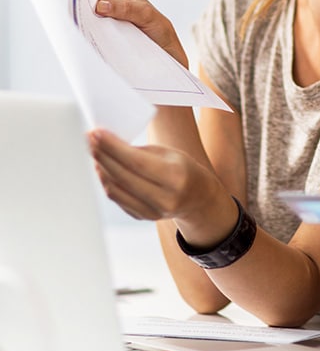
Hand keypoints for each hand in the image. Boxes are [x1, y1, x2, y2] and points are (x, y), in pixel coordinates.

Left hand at [88, 129, 235, 242]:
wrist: (198, 198)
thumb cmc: (182, 168)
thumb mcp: (169, 154)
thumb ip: (140, 152)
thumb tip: (107, 144)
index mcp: (175, 177)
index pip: (136, 161)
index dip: (113, 147)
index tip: (96, 133)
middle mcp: (164, 198)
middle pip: (122, 176)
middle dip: (102, 154)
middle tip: (89, 138)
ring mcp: (152, 212)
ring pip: (115, 189)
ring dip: (101, 168)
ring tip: (94, 150)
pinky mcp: (142, 217)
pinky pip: (117, 198)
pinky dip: (106, 181)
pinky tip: (102, 167)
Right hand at [93, 0, 187, 65]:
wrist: (167, 53)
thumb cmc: (161, 31)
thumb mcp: (146, 15)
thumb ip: (126, 8)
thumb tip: (101, 5)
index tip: (89, 4)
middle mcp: (110, 0)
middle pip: (87, 1)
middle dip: (84, 9)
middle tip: (84, 19)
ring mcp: (106, 18)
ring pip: (88, 18)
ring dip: (88, 25)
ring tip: (90, 32)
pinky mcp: (105, 34)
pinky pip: (93, 33)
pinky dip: (93, 37)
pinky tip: (95, 42)